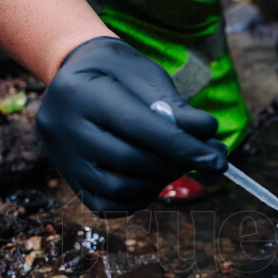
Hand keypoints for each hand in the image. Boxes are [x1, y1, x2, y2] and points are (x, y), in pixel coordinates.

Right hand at [35, 36, 227, 214]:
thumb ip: (175, 106)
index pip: (136, 126)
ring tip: (176, 162)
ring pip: (118, 188)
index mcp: (78, 91)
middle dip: (174, 163)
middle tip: (202, 157)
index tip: (217, 159)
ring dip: (158, 181)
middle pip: (128, 160)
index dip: (181, 146)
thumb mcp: (146, 74)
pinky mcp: (69, 179)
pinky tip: (154, 177)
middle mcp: (61, 127)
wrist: (77, 75)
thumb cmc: (118, 73)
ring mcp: (61, 157)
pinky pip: (107, 204)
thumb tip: (208, 135)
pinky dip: (139, 197)